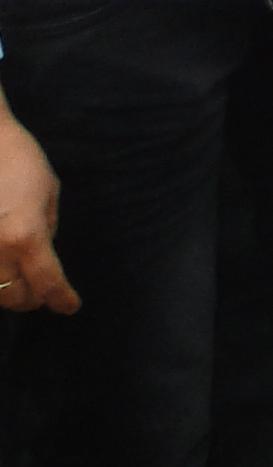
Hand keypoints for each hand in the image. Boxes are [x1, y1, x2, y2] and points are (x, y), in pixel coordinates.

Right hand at [0, 112, 77, 316]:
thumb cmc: (18, 160)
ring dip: (8, 293)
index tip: (70, 306)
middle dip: (34, 299)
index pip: (48, 283)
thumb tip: (44, 255)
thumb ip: (46, 229)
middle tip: (46, 293)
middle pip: (15, 298)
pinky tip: (4, 271)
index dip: (62, 299)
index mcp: (26, 237)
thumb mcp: (48, 193)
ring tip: (23, 283)